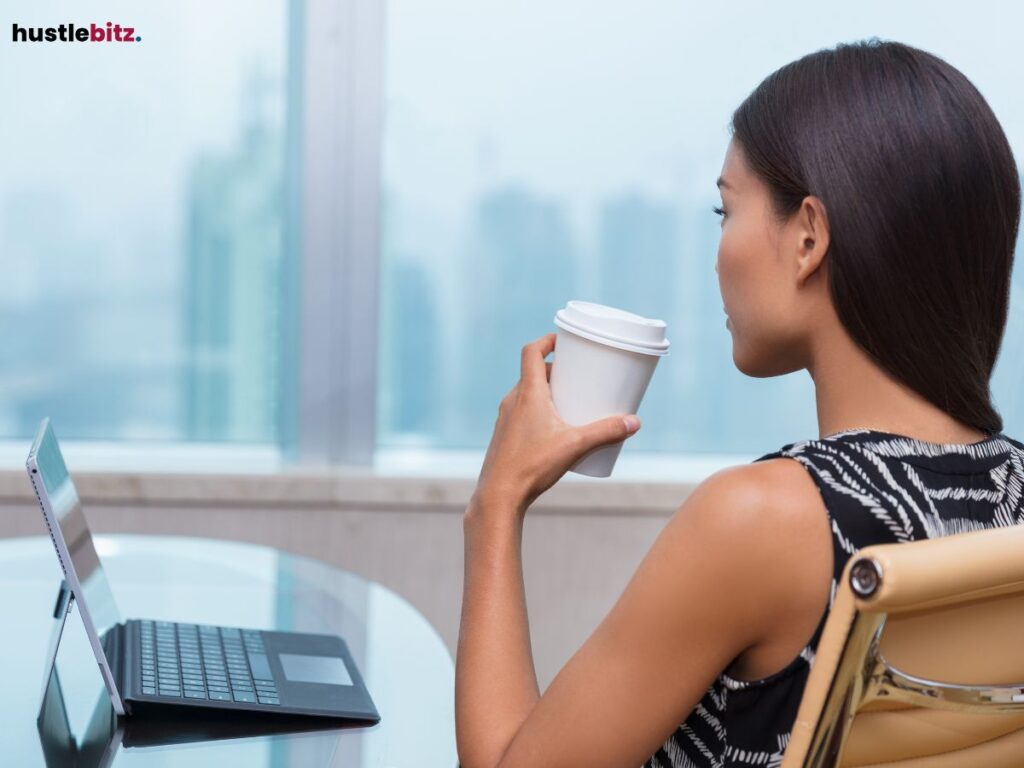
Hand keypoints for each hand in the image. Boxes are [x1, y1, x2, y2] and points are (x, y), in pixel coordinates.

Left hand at [473, 332, 641, 514]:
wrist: (498, 495)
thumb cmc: (532, 465)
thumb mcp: (575, 446)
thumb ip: (606, 432)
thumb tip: (635, 423)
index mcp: (528, 393)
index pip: (532, 352)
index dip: (547, 340)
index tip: (564, 340)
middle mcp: (513, 400)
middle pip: (534, 373)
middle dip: (557, 370)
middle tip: (578, 375)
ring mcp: (506, 418)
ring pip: (527, 394)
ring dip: (548, 391)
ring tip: (570, 401)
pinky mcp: (505, 435)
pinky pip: (522, 412)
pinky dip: (538, 409)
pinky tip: (554, 427)